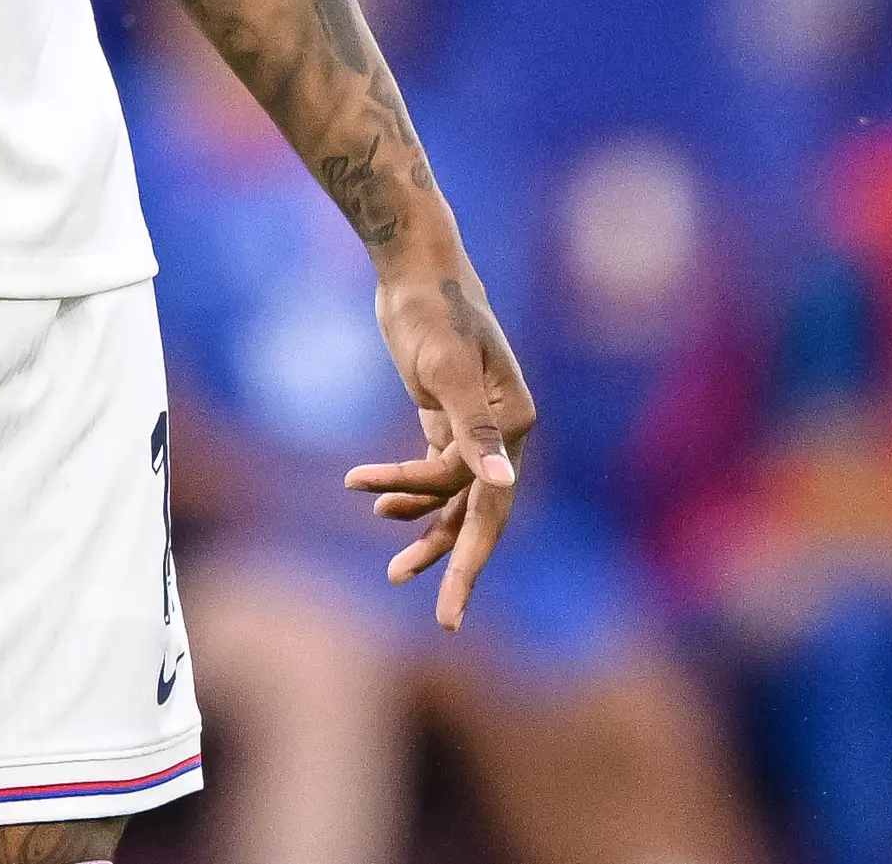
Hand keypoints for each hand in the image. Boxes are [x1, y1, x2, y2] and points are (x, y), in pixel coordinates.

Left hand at [342, 270, 536, 629]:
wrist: (413, 268)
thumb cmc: (433, 314)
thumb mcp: (448, 371)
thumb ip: (474, 429)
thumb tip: (499, 481)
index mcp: (516, 422)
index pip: (494, 506)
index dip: (473, 561)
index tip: (450, 611)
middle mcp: (504, 428)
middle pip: (482, 512)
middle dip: (457, 563)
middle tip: (446, 623)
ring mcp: (476, 423)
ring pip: (455, 497)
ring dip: (424, 528)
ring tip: (393, 571)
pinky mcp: (447, 415)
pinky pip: (435, 472)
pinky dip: (408, 491)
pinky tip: (376, 500)